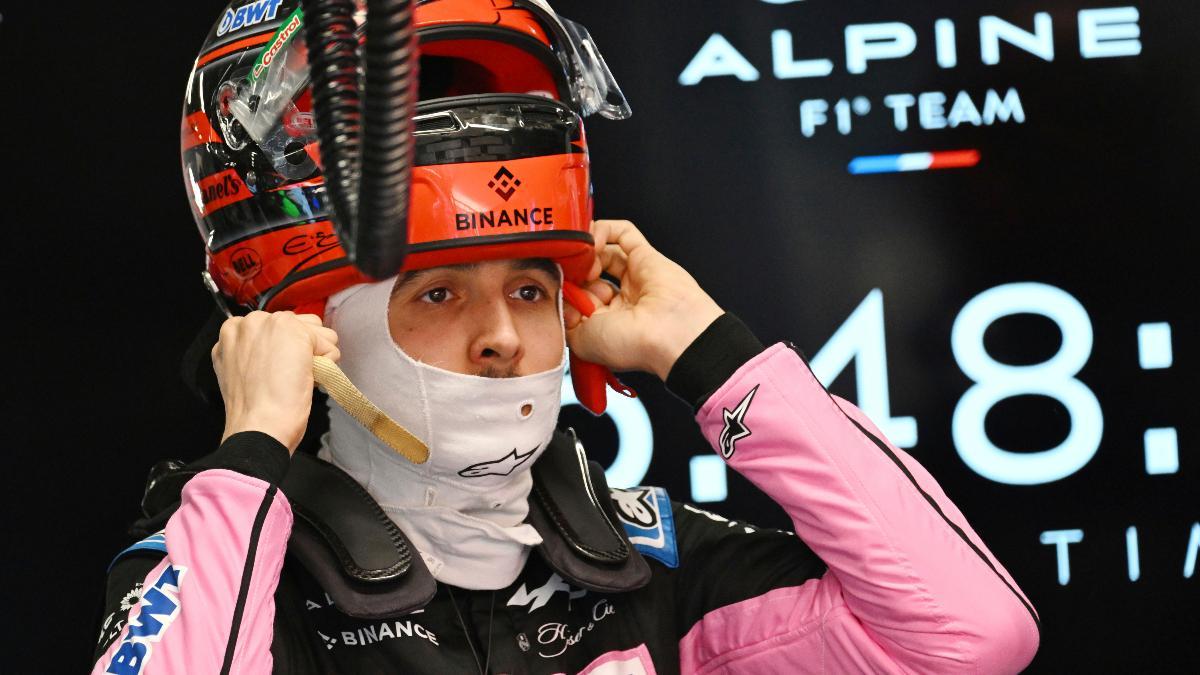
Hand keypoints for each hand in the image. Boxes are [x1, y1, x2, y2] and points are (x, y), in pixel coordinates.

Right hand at [212, 311, 339, 452]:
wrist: (259, 426)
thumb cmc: (254, 410)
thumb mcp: (243, 371)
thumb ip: (258, 352)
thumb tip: (283, 350)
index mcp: (232, 332)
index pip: (277, 327)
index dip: (286, 351)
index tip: (278, 371)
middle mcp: (249, 322)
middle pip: (299, 324)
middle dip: (303, 350)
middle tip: (287, 377)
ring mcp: (270, 323)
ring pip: (318, 330)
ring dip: (316, 355)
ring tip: (295, 378)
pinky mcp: (293, 330)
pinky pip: (328, 343)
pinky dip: (327, 364)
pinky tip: (305, 379)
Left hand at [565, 219, 723, 380]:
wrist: (669, 335)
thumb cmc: (634, 345)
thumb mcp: (582, 342)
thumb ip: (566, 318)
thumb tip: (559, 297)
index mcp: (608, 323)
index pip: (579, 296)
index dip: (565, 289)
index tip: (557, 286)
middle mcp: (621, 300)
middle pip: (588, 272)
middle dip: (574, 271)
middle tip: (570, 274)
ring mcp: (634, 276)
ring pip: (603, 251)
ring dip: (587, 252)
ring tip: (584, 262)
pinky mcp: (646, 256)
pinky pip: (622, 233)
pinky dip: (604, 231)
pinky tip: (595, 243)